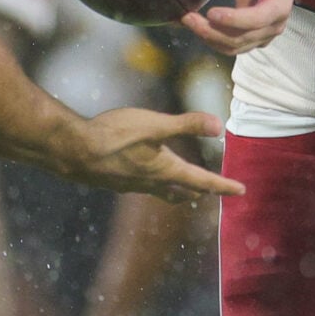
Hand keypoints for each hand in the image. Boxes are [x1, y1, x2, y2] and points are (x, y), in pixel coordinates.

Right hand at [59, 107, 240, 201]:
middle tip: (211, 190)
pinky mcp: (115, 181)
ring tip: (182, 189)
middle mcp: (151, 182)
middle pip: (182, 191)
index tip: (241, 190)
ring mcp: (131, 185)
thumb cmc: (114, 136)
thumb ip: (186, 124)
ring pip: (161, 191)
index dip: (223, 185)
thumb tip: (219, 125)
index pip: (202, 181)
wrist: (73, 151)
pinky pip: (141, 186)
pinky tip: (142, 174)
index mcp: (165, 170)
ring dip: (176, 190)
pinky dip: (152, 183)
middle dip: (199, 191)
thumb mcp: (154, 124)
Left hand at [183, 0, 296, 55]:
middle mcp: (276, 23)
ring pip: (235, 46)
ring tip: (187, 20)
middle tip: (188, 17)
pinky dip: (211, 39)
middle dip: (214, 31)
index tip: (212, 13)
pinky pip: (230, 45)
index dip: (237, 19)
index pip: (262, 18)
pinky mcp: (251, 36)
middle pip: (244, 37)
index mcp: (282, 0)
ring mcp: (264, 33)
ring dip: (209, 38)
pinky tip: (194, 26)